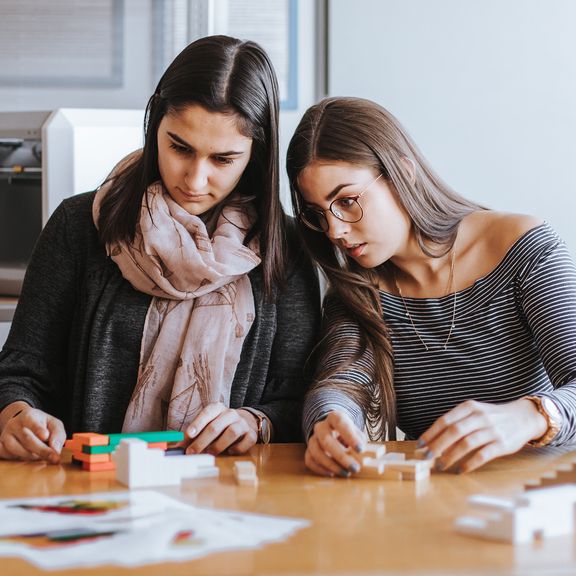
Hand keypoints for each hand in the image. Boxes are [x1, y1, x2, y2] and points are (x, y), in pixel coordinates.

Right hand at [0, 405, 65, 463]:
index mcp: (28, 415)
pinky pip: (7, 456)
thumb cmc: (42, 425)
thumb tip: (56, 449)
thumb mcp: (54, 424)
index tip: (45, 436)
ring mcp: (5, 436)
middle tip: (54, 458)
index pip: (32, 422)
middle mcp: (14, 424)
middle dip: (42, 450)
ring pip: (17, 450)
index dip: (38, 429)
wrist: (23, 424)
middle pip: (27, 439)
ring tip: (41, 456)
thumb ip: (57, 434)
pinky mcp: (0, 446)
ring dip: (31, 456)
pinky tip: (26, 457)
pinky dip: (18, 459)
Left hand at [184, 403, 258, 455]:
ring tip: (209, 453)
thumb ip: (192, 435)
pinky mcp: (251, 434)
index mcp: (217, 408)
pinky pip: (246, 442)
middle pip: (215, 426)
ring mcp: (242, 423)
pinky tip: (229, 452)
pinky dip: (237, 448)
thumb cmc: (219, 425)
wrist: (244, 422)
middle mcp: (230, 413)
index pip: (207, 413)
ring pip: (231, 433)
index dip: (198, 423)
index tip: (189, 434)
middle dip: (202, 441)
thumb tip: (176, 447)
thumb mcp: (206, 425)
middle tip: (192, 452)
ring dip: (218, 445)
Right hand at [305, 411, 366, 476]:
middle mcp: (321, 427)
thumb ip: (360, 444)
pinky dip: (320, 469)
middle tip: (355, 468)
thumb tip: (363, 458)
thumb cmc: (348, 434)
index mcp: (334, 418)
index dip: (350, 436)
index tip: (360, 450)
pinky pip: (310, 460)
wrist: (334, 431)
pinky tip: (332, 474)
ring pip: (316, 451)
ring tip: (346, 473)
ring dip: (331, 465)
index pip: (340, 423)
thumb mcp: (357, 434)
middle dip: (341, 456)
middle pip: (326, 440)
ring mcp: (313, 439)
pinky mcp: (308, 451)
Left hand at [418, 399, 547, 472]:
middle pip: (453, 431)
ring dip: (451, 456)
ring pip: (466, 443)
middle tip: (426, 457)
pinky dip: (469, 463)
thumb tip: (435, 440)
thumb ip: (457, 422)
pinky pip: (482, 455)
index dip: (431, 433)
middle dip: (437, 445)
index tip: (420, 444)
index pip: (445, 420)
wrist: (524, 417)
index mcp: (469, 407)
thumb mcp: (475, 412)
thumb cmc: (492, 417)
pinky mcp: (502, 444)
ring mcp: (492, 430)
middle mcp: (480, 417)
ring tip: (441, 465)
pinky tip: (460, 469)